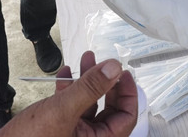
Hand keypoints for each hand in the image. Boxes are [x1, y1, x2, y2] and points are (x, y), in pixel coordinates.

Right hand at [0, 52, 137, 135]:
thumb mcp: (63, 110)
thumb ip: (90, 88)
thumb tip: (114, 69)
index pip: (126, 117)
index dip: (128, 92)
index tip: (123, 72)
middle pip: (109, 108)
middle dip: (105, 81)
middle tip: (105, 63)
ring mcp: (73, 136)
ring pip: (90, 104)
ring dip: (87, 81)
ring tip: (85, 59)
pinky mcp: (59, 130)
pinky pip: (72, 107)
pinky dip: (70, 89)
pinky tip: (64, 75)